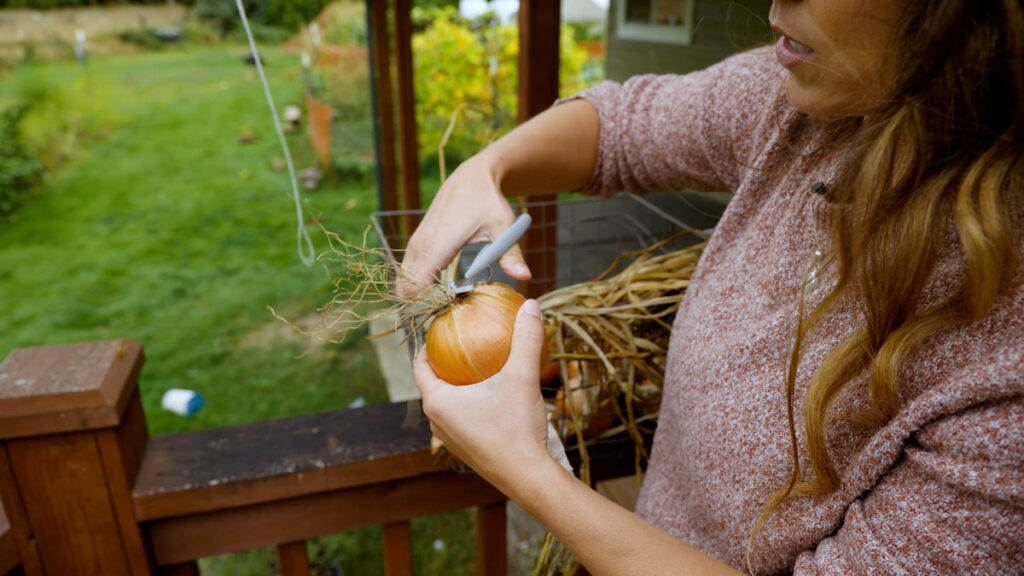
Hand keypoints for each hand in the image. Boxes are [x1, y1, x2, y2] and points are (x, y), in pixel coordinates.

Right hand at [396, 154, 531, 300]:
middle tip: (448, 315)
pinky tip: (440, 291)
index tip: (447, 314)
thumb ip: (510, 254)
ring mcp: (416, 244)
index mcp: (437, 245)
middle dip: (422, 307)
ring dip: (420, 297)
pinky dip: (418, 285)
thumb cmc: (488, 201)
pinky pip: (409, 272)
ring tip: (445, 305)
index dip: (426, 306)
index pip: (415, 287)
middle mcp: (421, 246)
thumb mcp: (503, 227)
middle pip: (405, 290)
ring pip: (404, 282)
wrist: (471, 177)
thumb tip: (526, 277)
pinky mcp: (417, 243)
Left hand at [414, 299, 549, 490]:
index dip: (426, 345)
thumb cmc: (517, 429)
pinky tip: (492, 395)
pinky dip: (467, 403)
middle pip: (432, 384)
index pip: (419, 366)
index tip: (439, 329)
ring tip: (476, 367)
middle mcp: (437, 422)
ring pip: (445, 403)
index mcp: (438, 402)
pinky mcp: (465, 450)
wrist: (529, 478)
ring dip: (456, 385)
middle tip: (460, 342)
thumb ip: (525, 339)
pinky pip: (459, 419)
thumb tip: (530, 305)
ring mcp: (450, 439)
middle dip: (443, 363)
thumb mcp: (522, 378)